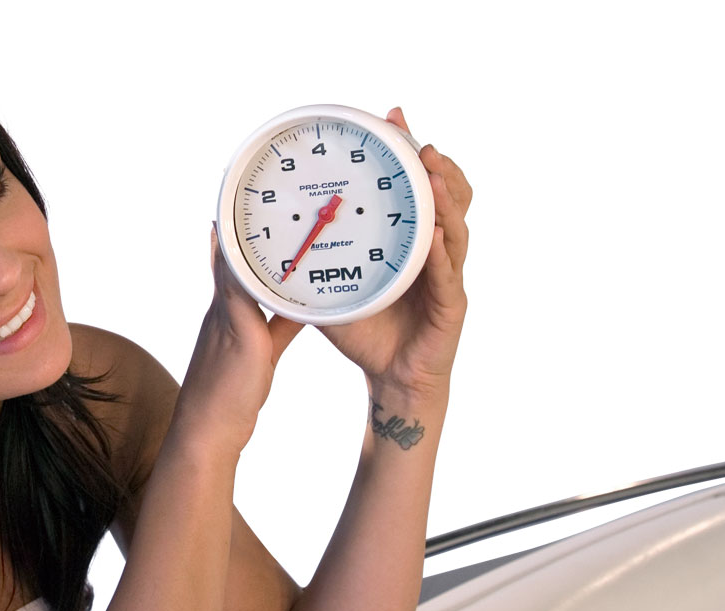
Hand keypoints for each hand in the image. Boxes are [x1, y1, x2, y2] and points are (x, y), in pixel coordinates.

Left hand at [171, 226, 304, 456]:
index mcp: (224, 305)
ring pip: (267, 293)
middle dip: (270, 244)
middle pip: (252, 269)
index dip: (243, 227)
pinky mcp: (255, 354)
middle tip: (298, 218)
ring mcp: (243, 333)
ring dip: (285, 274)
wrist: (212, 434)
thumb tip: (226, 241)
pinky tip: (313, 305)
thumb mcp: (237, 333)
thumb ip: (237, 291)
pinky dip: (294, 310)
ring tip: (312, 252)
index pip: (232, 254)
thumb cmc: (223, 389)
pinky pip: (278, 322)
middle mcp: (230, 313)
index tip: (261, 198)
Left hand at [320, 107, 471, 401]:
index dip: (411, 152)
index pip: (416, 186)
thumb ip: (312, 260)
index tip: (395, 116)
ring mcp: (449, 276)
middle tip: (419, 140)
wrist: (391, 380)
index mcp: (411, 241)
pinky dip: (442, 254)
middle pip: (448, 196)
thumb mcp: (334, 288)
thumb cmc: (367, 334)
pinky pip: (449, 274)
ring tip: (434, 173)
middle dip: (437, 164)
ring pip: (456, 228)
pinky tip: (437, 235)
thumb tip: (267, 237)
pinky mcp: (452, 305)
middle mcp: (437, 251)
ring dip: (445, 199)